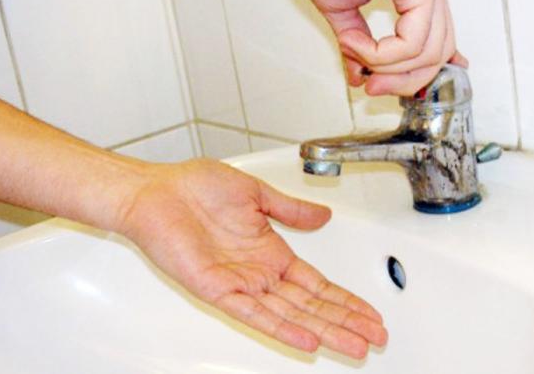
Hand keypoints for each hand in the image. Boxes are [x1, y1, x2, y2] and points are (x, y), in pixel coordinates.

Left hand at [114, 159, 386, 358]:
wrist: (156, 192)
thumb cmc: (196, 188)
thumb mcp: (256, 194)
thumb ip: (291, 210)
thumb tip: (323, 215)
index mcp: (271, 252)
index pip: (317, 284)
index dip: (345, 300)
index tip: (370, 312)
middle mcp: (259, 273)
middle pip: (312, 305)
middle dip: (346, 322)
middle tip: (377, 338)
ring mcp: (241, 284)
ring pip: (291, 314)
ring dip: (326, 330)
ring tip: (355, 345)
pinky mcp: (218, 289)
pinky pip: (254, 314)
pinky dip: (282, 328)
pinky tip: (308, 341)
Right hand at [277, 0, 467, 95]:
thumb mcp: (338, 8)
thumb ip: (354, 42)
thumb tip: (359, 74)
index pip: (435, 40)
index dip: (416, 72)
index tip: (387, 88)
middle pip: (438, 51)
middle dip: (404, 80)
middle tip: (372, 87)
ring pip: (429, 51)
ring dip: (388, 68)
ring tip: (355, 56)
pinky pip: (414, 40)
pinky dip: (384, 54)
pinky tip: (358, 44)